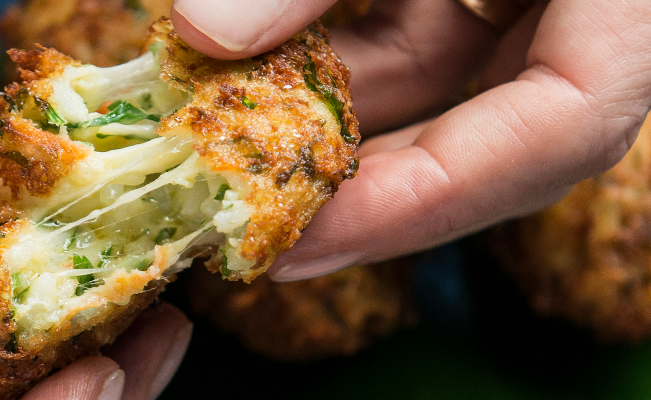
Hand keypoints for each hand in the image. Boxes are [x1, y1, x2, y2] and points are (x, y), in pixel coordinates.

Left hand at [173, 0, 650, 279]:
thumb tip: (203, 32)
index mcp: (625, 2)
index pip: (563, 129)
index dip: (431, 197)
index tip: (305, 240)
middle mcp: (581, 17)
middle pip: (478, 133)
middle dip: (353, 180)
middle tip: (245, 222)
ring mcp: (523, 2)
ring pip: (427, 87)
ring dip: (319, 116)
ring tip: (222, 152)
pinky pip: (404, 37)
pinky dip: (325, 59)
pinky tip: (245, 71)